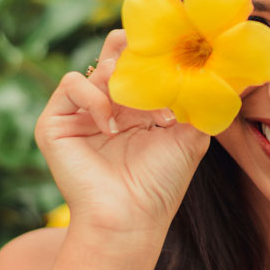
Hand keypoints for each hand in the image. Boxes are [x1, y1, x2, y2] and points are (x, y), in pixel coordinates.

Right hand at [34, 29, 210, 240]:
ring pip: (96, 67)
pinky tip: (112, 127)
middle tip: (153, 71)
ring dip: (122, 83)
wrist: (132, 218)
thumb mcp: (191, 135)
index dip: (156, 57)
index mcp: (137, 105)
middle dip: (134, 54)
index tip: (177, 66)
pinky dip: (94, 97)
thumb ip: (197, 101)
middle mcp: (108, 105)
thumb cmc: (162, 182)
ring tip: (141, 114)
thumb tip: (214, 70)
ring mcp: (81, 113)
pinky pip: (71, 84)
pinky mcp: (55, 123)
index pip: (140, 61)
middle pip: (113, 51)